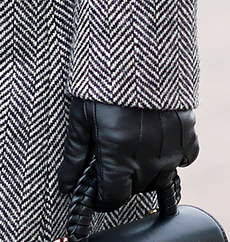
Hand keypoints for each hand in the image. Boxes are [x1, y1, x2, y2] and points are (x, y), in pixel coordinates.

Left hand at [58, 96, 197, 210]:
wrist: (138, 53)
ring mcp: (172, 150)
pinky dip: (169, 158)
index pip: (114, 197)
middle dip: (120, 182)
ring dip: (144, 172)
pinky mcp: (187, 137)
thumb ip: (75, 154)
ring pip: (160, 179)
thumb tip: (65, 183)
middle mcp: (149, 159)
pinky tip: (154, 142)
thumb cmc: (102, 83)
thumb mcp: (80, 116)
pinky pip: (182, 160)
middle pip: (136, 189)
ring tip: (129, 150)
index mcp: (119, 156)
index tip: (95, 192)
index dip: (102, 198)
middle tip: (108, 161)